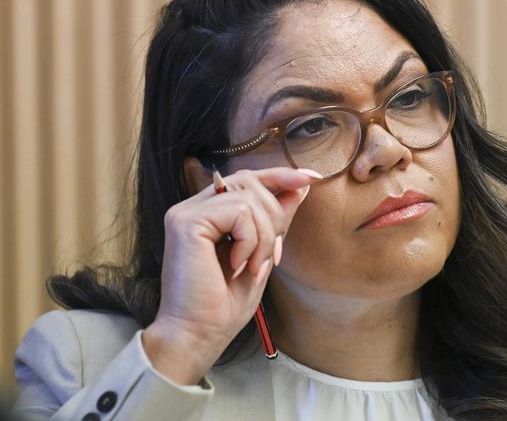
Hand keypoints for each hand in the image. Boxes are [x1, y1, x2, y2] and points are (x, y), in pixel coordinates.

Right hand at [142, 167, 320, 383]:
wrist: (198, 336)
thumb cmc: (224, 305)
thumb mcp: (262, 254)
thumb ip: (276, 220)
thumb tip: (300, 187)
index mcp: (208, 213)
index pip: (247, 179)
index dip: (280, 176)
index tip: (312, 178)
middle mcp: (194, 207)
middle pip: (251, 181)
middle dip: (275, 217)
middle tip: (271, 256)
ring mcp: (187, 212)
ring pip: (249, 198)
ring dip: (265, 236)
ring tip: (253, 267)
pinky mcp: (187, 222)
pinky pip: (239, 211)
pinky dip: (251, 240)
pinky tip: (238, 265)